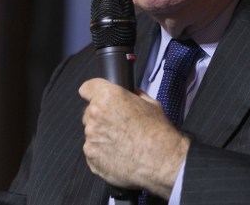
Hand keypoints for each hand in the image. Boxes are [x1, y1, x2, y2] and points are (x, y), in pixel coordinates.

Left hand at [79, 78, 189, 198]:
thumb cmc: (158, 132)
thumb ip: (135, 97)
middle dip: (100, 117)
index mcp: (107, 97)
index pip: (87, 88)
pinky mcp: (91, 158)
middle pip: (89, 112)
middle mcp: (95, 116)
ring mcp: (91, 138)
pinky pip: (93, 152)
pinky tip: (119, 155)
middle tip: (118, 125)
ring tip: (122, 143)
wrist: (162, 161)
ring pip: (92, 133)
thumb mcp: (151, 104)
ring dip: (102, 136)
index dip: (93, 93)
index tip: (97, 98)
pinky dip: (102, 153)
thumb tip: (133, 95)